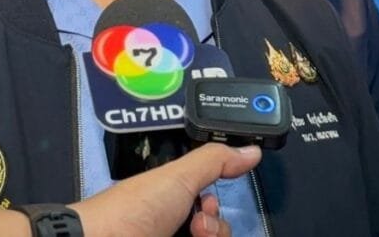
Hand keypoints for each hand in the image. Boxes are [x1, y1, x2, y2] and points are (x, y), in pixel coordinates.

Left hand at [73, 143, 261, 236]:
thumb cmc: (129, 212)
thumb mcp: (177, 176)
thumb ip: (214, 161)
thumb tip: (249, 150)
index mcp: (169, 203)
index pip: (207, 210)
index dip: (214, 209)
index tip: (206, 205)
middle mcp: (171, 228)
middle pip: (213, 234)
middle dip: (215, 228)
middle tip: (197, 224)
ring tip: (192, 236)